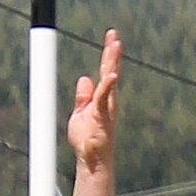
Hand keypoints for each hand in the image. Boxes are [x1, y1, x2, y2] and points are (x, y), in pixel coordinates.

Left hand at [67, 29, 120, 172]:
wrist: (92, 161)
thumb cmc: (87, 142)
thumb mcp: (80, 113)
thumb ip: (83, 96)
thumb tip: (84, 78)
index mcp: (102, 100)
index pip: (106, 72)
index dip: (108, 55)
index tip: (111, 38)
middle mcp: (108, 102)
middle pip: (110, 72)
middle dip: (112, 53)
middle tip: (114, 34)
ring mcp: (107, 109)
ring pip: (110, 80)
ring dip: (112, 62)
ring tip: (115, 45)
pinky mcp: (102, 118)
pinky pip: (104, 99)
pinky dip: (107, 86)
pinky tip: (112, 75)